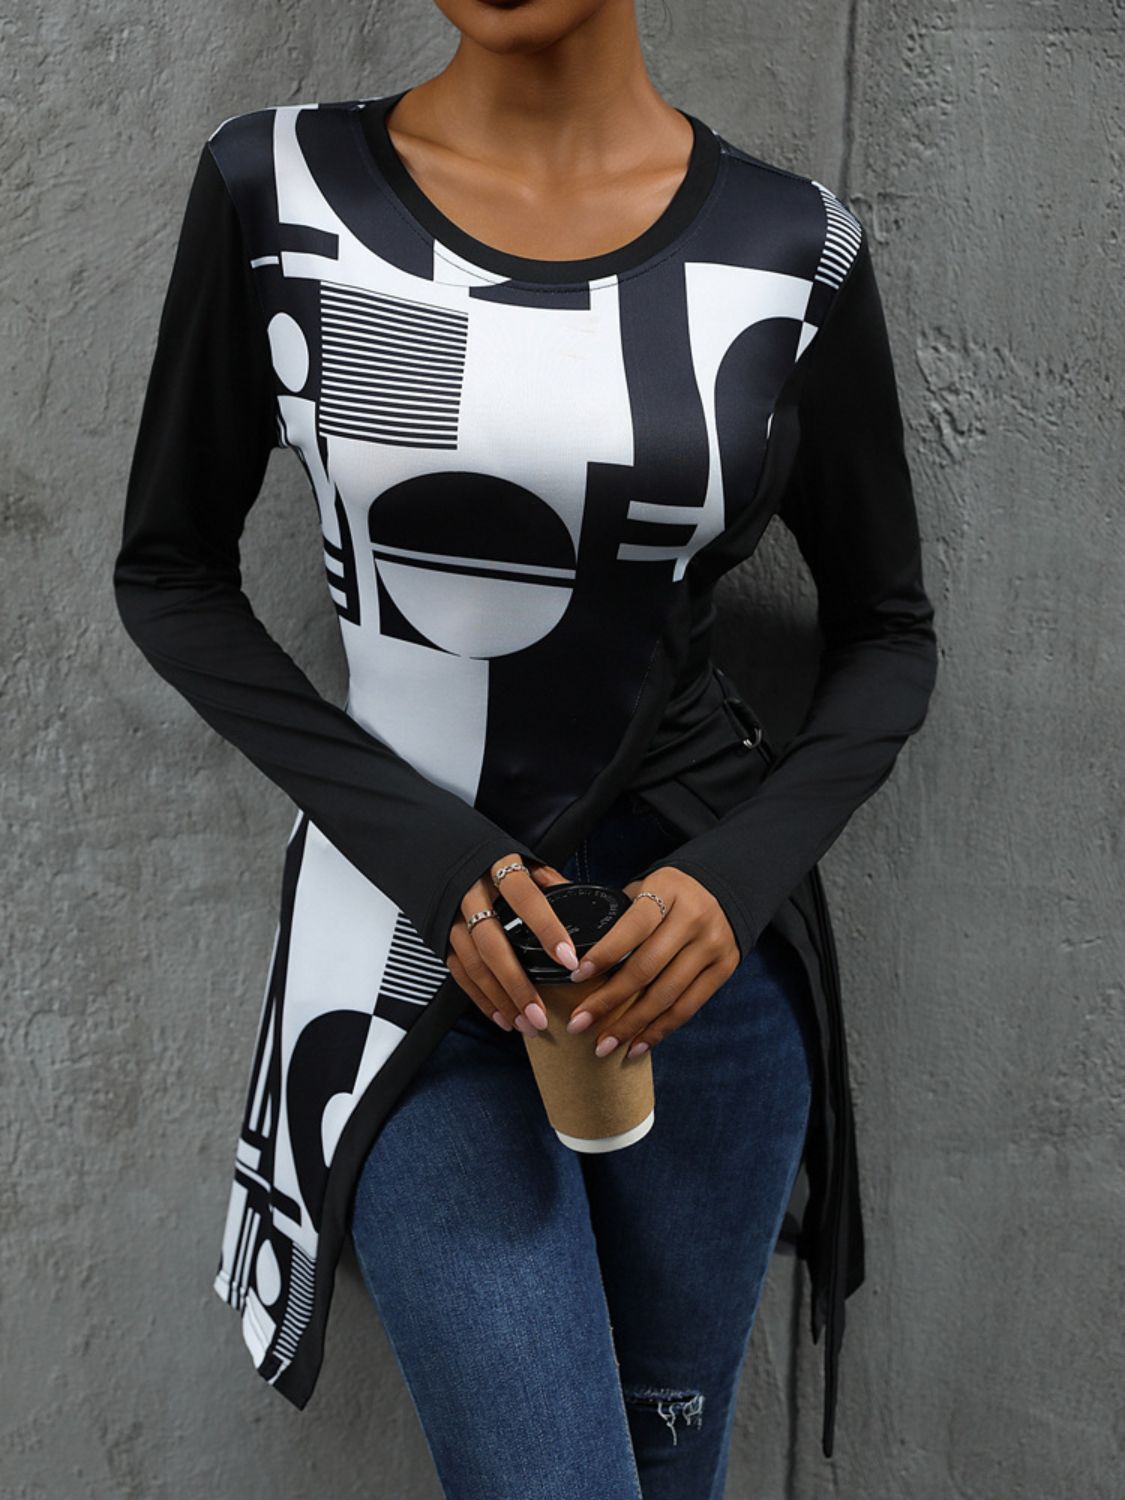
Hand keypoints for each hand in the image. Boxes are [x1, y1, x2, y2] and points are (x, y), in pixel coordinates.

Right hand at [445, 855, 578, 1034]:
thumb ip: (545, 878)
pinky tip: (501, 1016)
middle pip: (493, 943)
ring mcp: (450, 915)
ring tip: (525, 1023)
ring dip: (499, 998)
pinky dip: (479, 997)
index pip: (525, 898)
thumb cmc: (481, 853)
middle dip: (517, 983)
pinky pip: (458, 972)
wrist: (426, 844)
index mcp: (495, 866)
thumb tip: (581, 899)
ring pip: (474, 963)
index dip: (547, 928)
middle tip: (540, 1015)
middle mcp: (469, 892)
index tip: (569, 958)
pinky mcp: (438, 934)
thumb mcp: (515, 855)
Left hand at [562, 869, 739, 1059]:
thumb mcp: (647, 886)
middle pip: (647, 967)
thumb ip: (620, 914)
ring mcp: (711, 946)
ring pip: (667, 995)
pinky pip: (688, 1007)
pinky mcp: (723, 969)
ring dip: (631, 1025)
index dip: (605, 953)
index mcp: (668, 890)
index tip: (576, 975)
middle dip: (608, 1000)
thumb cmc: (672, 892)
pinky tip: (636, 1045)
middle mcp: (693, 919)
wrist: (727, 888)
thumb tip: (579, 952)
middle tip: (578, 1022)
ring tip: (603, 1045)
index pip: (634, 926)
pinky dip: (660, 1030)